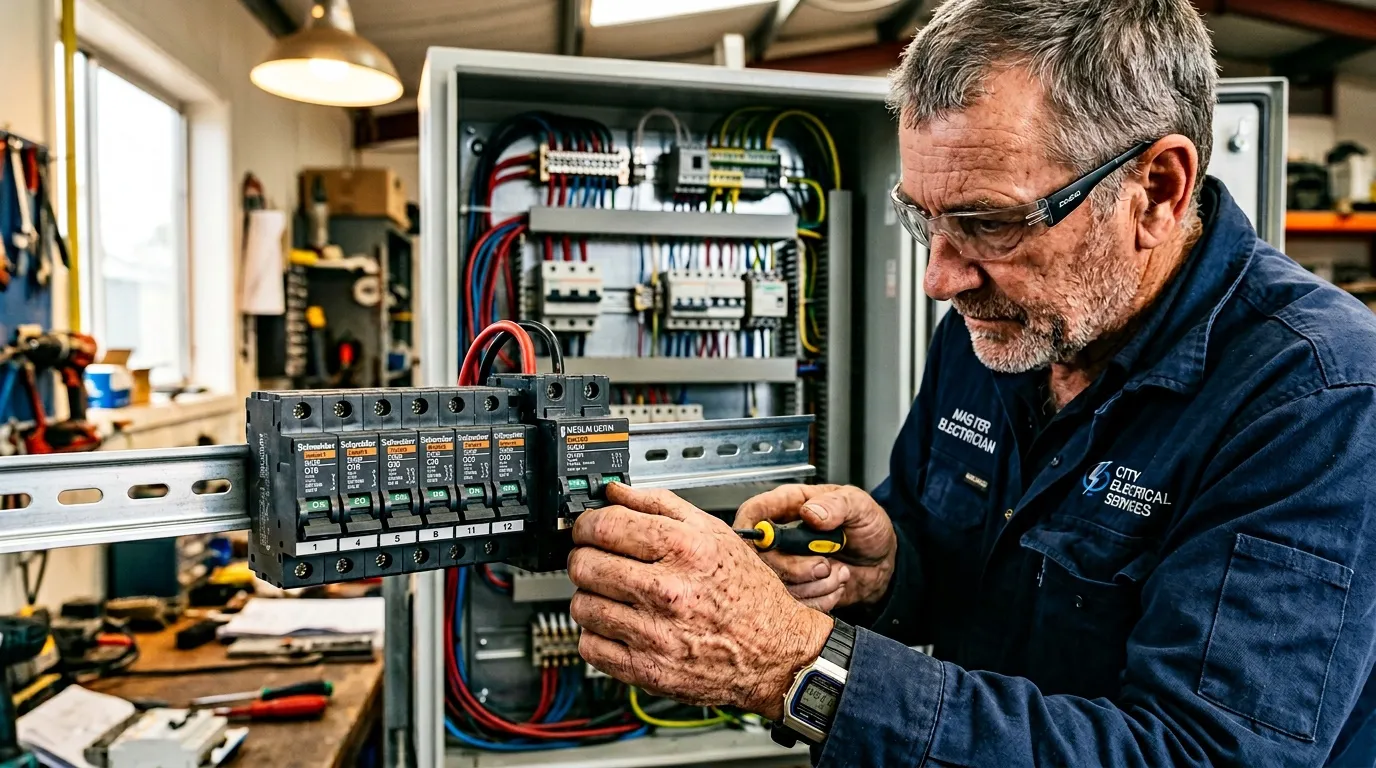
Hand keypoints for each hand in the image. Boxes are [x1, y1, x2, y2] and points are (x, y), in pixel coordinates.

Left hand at [568, 483, 832, 719]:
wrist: (776, 653)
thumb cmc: (748, 593)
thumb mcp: (715, 533)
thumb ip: (661, 504)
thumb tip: (616, 491)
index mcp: (684, 550)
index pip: (605, 526)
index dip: (586, 524)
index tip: (587, 528)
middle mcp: (668, 591)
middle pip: (585, 565)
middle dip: (583, 557)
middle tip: (594, 559)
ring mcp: (656, 634)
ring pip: (582, 606)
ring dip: (589, 596)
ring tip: (609, 593)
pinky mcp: (648, 670)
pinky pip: (590, 647)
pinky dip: (595, 635)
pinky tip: (615, 625)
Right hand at [734, 484, 896, 612]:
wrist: (882, 562)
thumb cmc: (867, 527)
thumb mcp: (861, 507)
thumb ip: (837, 505)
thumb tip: (811, 513)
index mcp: (791, 505)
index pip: (754, 512)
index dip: (750, 527)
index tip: (762, 540)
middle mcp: (783, 536)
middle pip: (760, 558)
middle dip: (794, 568)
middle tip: (825, 565)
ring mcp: (788, 565)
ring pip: (778, 586)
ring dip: (815, 585)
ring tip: (839, 572)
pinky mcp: (797, 589)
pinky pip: (795, 604)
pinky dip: (821, 600)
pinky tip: (836, 584)